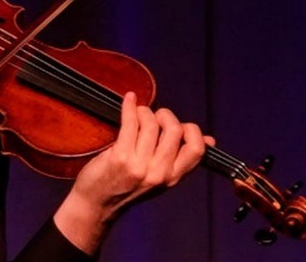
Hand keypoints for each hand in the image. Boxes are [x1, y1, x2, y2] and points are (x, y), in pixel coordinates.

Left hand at [53, 92, 213, 253]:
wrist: (96, 204)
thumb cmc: (125, 186)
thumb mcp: (159, 178)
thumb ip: (179, 159)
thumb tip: (209, 140)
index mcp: (172, 178)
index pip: (196, 150)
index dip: (192, 131)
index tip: (180, 125)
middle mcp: (159, 173)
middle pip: (174, 131)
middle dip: (165, 115)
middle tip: (154, 115)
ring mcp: (140, 166)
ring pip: (151, 125)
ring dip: (145, 111)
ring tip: (138, 112)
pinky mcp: (120, 157)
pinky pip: (130, 123)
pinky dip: (129, 107)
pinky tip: (128, 100)